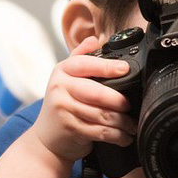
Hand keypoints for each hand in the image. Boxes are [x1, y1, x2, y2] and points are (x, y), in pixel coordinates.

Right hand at [31, 36, 136, 161]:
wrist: (45, 137)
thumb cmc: (62, 105)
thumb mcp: (66, 78)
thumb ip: (80, 58)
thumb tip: (94, 39)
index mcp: (62, 71)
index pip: (85, 64)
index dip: (106, 67)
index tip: (124, 69)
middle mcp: (60, 88)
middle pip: (97, 93)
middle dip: (119, 100)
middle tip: (130, 105)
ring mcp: (64, 109)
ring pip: (102, 114)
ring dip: (122, 122)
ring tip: (132, 124)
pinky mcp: (70, 129)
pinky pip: (100, 131)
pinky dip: (117, 136)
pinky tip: (125, 136)